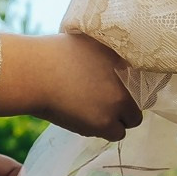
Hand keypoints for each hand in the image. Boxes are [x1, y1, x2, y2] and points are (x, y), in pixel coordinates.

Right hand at [0, 33, 140, 141]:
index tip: (119, 89)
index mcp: (123, 60)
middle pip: (138, 106)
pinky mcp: (102, 124)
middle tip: (106, 103)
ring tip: (94, 112)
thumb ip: (107, 51)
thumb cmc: (52, 53)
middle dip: (125, 108)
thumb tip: (117, 60)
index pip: (144, 82)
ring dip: (115, 121)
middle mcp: (125, 84)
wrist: (32, 73)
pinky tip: (86, 119)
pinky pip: (113, 134)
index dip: (131, 88)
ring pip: (127, 123)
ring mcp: (116, 104)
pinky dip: (102, 130)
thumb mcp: (88, 41)